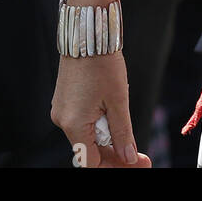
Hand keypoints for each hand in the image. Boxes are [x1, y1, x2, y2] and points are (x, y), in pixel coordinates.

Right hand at [51, 52, 150, 167]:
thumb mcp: (118, 102)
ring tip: (126, 127)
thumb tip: (129, 157)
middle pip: (89, 152)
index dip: (117, 166)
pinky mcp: (64, 100)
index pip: (92, 162)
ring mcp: (61, 109)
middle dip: (115, 156)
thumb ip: (123, 134)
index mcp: (74, 123)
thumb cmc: (101, 64)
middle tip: (140, 155)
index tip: (139, 162)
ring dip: (108, 140)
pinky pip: (81, 123)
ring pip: (86, 137)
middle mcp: (62, 119)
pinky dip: (98, 127)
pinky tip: (112, 117)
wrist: (86, 34)